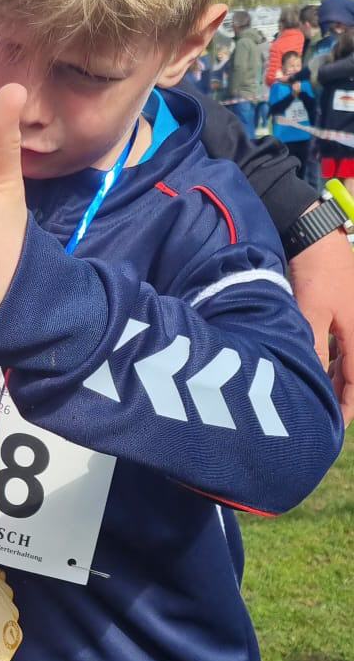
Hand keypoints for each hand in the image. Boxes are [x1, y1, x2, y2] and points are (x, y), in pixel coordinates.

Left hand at [289, 226, 353, 425]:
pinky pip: (340, 343)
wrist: (316, 237)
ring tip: (316, 394)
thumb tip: (312, 379)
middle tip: (323, 413)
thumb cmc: (316, 274)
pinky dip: (330, 357)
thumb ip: (314, 348)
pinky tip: (315, 365)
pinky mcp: (342, 310)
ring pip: (346, 357)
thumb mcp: (311, 314)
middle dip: (340, 393)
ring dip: (333, 376)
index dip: (347, 405)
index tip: (336, 424)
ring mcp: (352, 319)